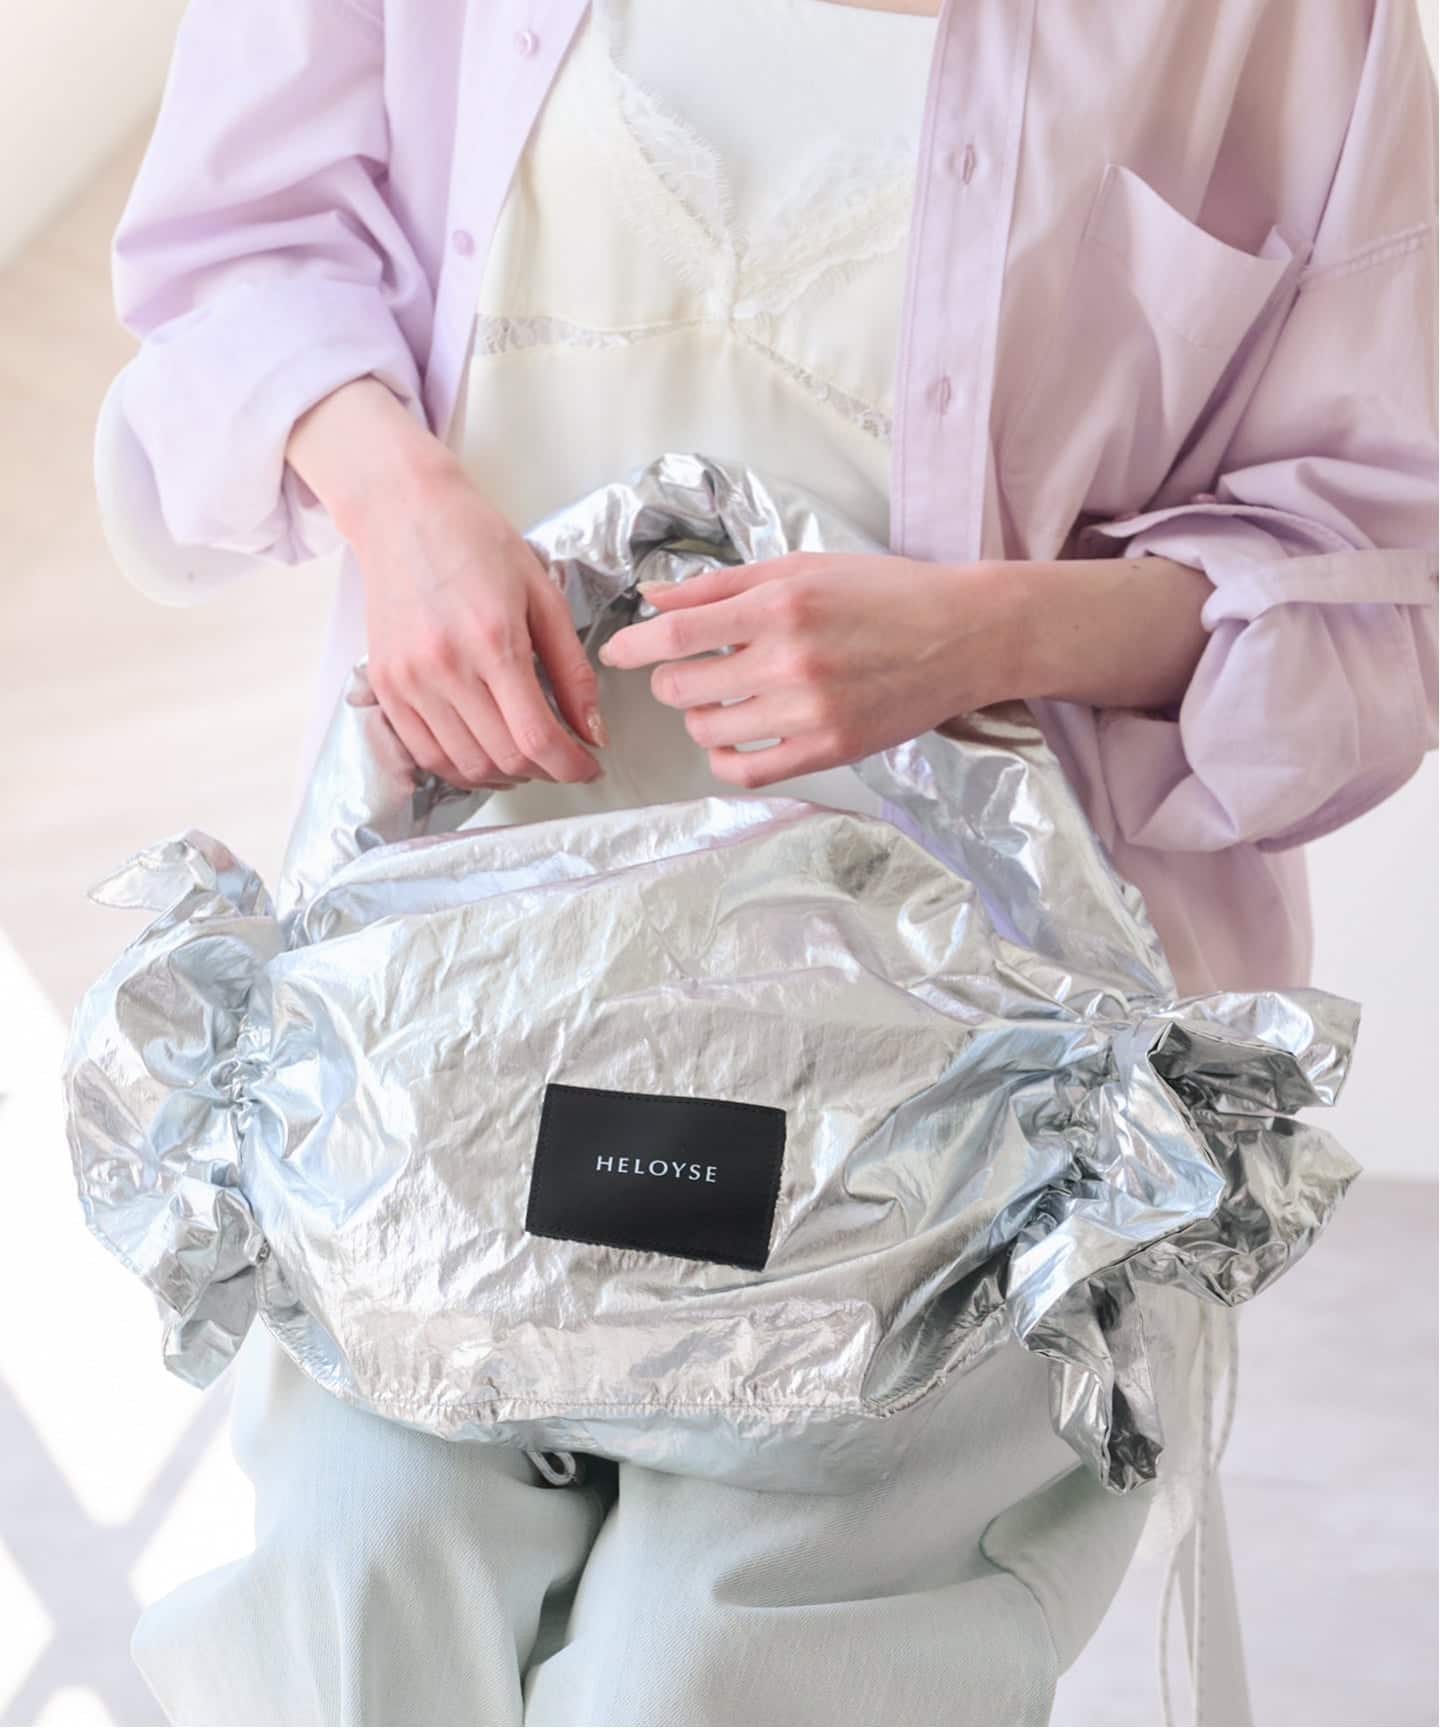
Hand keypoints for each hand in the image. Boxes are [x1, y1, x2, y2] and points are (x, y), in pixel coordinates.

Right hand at [288, 377, 605, 789]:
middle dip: (544, 771)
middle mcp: (445, 667)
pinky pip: (425, 753)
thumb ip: (571, 669)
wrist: (403, 512)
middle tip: (564, 759)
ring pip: (464, 765)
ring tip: (528, 759)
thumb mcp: (543, 594)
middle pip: (503, 757)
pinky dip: (461, 767)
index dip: (570, 766)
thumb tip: (594, 731)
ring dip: (504, 775)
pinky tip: (485, 753)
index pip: (535, 736)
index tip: (589, 768)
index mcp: (493, 640)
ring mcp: (408, 681)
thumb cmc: (478, 543)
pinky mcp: (384, 686)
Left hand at [597, 552, 1022, 788]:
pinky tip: (732, 738)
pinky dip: (724, 758)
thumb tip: (655, 600)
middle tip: (688, 670)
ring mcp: (809, 712)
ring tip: (721, 698)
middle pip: (681, 688)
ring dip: (698, 716)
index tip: (618, 652)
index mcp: (780, 606)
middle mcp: (790, 661)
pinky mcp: (828, 749)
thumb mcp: (802, 567)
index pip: (677, 634)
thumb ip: (723, 586)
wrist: (963, 636)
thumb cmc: (885, 592)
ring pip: (707, 731)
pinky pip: (746, 771)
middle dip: (669, 680)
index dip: (633, 647)